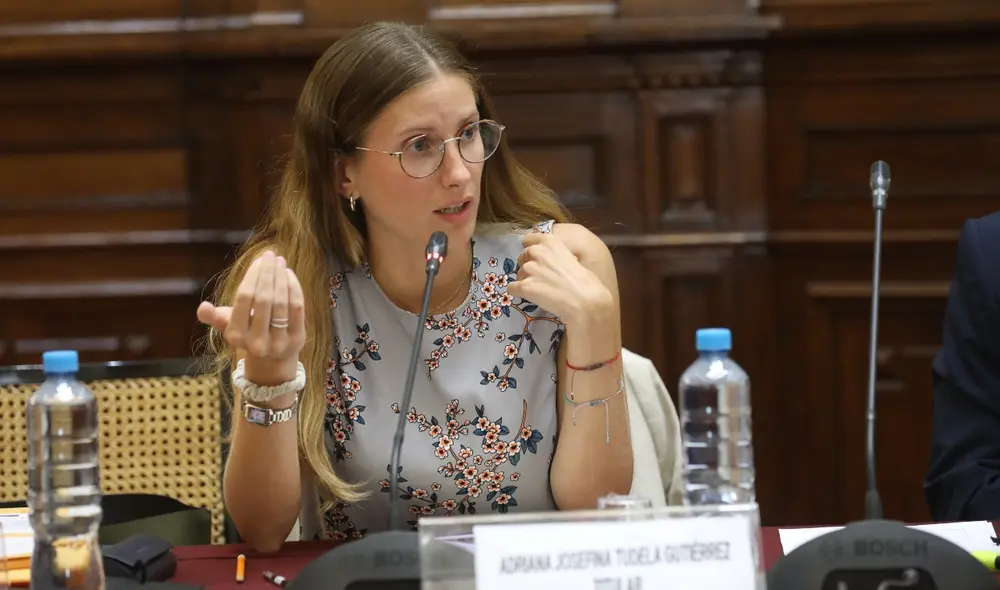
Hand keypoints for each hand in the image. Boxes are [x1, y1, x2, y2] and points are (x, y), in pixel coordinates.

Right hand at [197, 251, 306, 380]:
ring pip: (282, 302)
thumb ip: (213, 316)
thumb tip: (202, 307)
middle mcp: (257, 342)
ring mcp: (279, 342)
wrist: (271, 361)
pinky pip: (297, 308)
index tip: (258, 261)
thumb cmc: (245, 333)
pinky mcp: (297, 339)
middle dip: (268, 273)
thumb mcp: (227, 326)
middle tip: (270, 255)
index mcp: (235, 335)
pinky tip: (289, 275)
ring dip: (281, 278)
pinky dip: (294, 288)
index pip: (244, 298)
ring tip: (280, 261)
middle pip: (265, 299)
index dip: (253, 277)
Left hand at [507, 232, 612, 324]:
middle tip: (540, 278)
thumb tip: (554, 264)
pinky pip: (512, 288)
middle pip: (522, 257)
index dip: (530, 249)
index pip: (528, 239)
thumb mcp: (572, 259)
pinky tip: (531, 297)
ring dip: (525, 281)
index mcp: (550, 242)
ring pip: (518, 274)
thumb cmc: (586, 282)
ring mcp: (529, 269)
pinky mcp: (524, 286)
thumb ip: (557, 257)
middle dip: (528, 266)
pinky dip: (518, 293)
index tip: (534, 258)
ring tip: (540, 290)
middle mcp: (536, 252)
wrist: (586, 301)